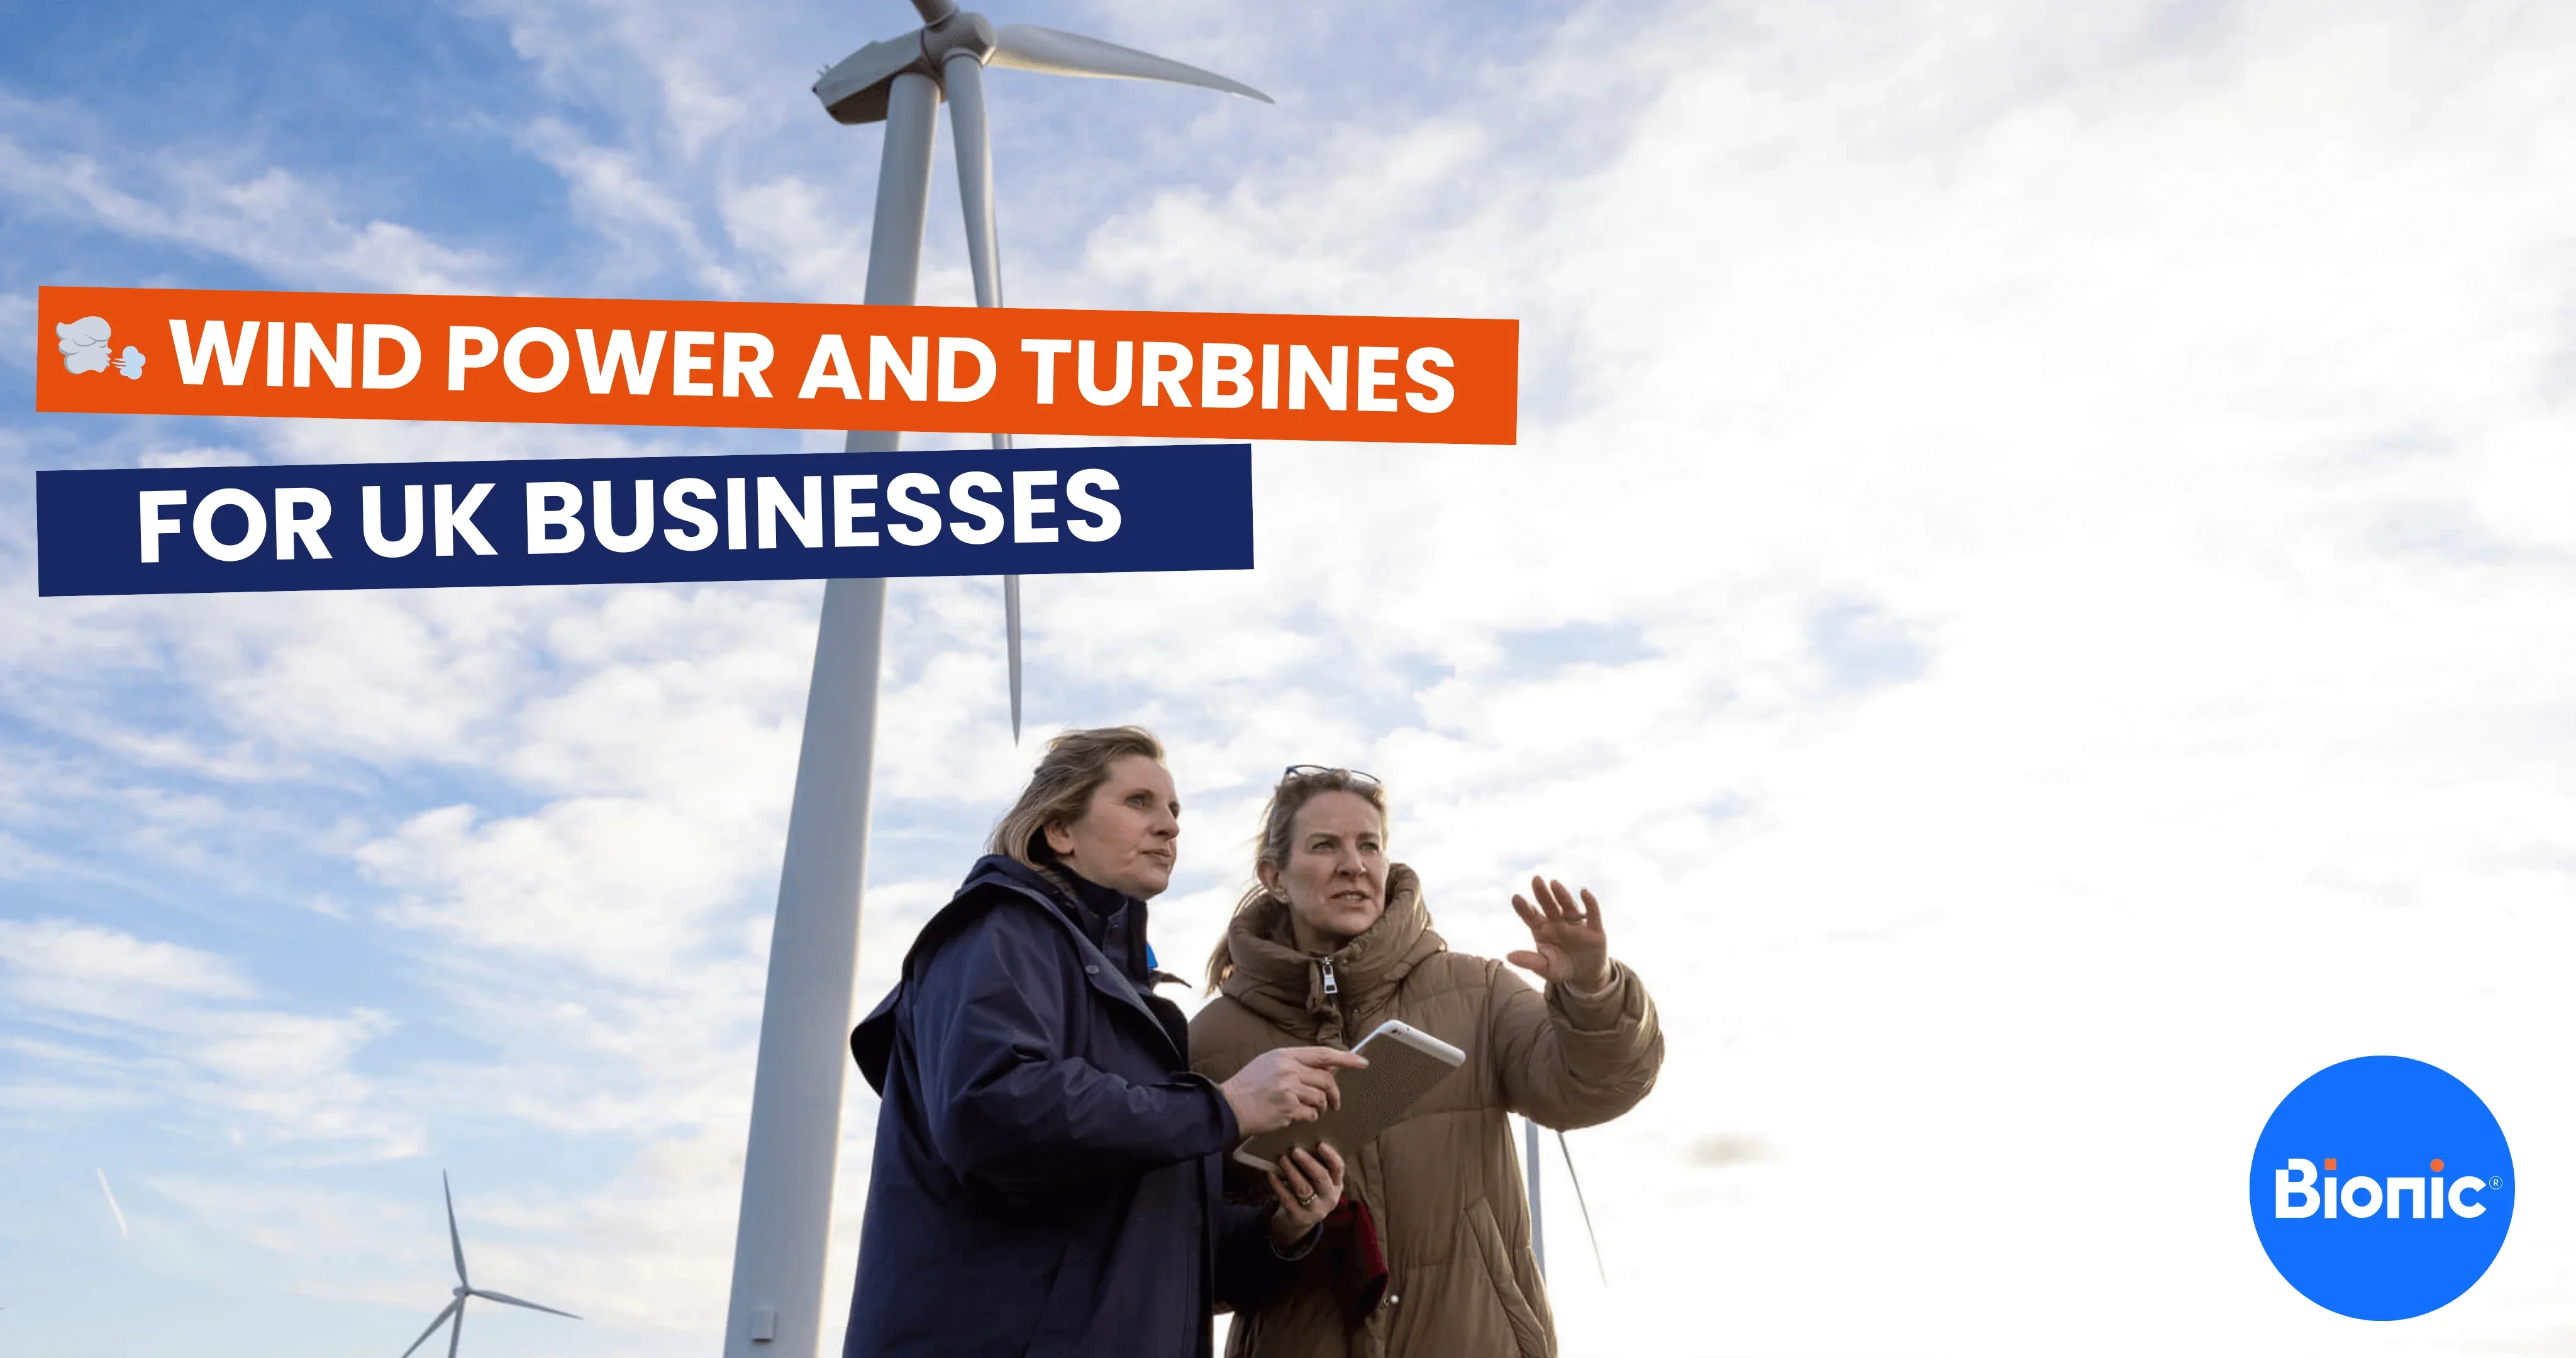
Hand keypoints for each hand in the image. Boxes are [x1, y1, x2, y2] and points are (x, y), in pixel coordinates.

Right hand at [1220, 1046, 1367, 1135]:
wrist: (1229, 1106)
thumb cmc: (1248, 1086)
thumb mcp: (1269, 1063)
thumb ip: (1294, 1063)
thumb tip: (1323, 1067)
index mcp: (1285, 1056)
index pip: (1323, 1054)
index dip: (1346, 1058)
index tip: (1362, 1063)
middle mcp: (1289, 1070)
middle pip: (1326, 1079)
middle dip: (1334, 1093)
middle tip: (1334, 1103)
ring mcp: (1289, 1089)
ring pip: (1321, 1098)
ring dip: (1321, 1108)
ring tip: (1311, 1111)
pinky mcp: (1288, 1109)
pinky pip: (1311, 1114)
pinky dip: (1310, 1117)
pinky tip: (1299, 1117)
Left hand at [1267, 1145, 1345, 1246]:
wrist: (1297, 1224)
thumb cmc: (1307, 1194)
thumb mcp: (1317, 1184)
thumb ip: (1315, 1168)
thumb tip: (1301, 1143)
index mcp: (1336, 1186)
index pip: (1339, 1168)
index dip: (1331, 1156)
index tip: (1319, 1144)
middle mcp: (1329, 1199)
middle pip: (1321, 1178)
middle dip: (1308, 1162)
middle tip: (1295, 1150)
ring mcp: (1315, 1210)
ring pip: (1304, 1188)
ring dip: (1292, 1172)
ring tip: (1282, 1159)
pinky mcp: (1299, 1217)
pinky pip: (1288, 1199)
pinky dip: (1278, 1185)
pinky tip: (1271, 1174)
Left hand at [1506, 876, 1611, 990]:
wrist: (1585, 976)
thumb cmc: (1561, 968)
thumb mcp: (1545, 968)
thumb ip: (1529, 961)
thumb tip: (1508, 956)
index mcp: (1543, 930)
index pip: (1532, 916)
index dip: (1524, 908)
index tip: (1516, 898)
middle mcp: (1558, 922)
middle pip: (1549, 906)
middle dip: (1542, 894)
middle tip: (1535, 880)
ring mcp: (1576, 924)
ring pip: (1568, 906)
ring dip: (1562, 895)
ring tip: (1554, 883)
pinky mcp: (1594, 929)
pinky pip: (1592, 913)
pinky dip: (1590, 902)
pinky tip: (1584, 892)